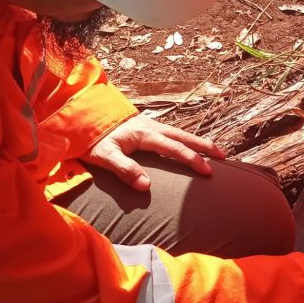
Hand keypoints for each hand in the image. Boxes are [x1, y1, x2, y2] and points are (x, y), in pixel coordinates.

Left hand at [85, 115, 225, 190]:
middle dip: (204, 146)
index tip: (207, 170)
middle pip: (183, 136)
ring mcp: (148, 124)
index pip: (173, 148)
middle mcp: (150, 126)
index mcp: (143, 134)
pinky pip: (170, 133)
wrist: (80, 116)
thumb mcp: (104, 157)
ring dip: (196, 141)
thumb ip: (125, 170)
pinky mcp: (144, 126)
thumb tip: (147, 186)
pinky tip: (187, 145)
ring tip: (212, 151)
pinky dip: (184, 139)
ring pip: (178, 133)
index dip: (191, 159)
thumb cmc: (91, 139)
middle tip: (223, 156)